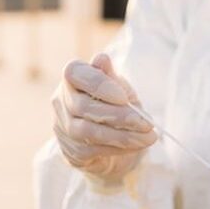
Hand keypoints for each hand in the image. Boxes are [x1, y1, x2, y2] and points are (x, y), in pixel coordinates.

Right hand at [51, 53, 156, 186]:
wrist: (114, 135)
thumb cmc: (116, 103)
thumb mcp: (120, 87)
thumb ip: (111, 77)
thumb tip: (101, 59)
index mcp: (73, 76)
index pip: (75, 73)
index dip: (98, 84)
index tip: (124, 97)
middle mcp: (61, 99)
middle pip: (82, 107)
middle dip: (118, 116)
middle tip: (146, 123)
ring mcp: (62, 126)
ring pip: (87, 132)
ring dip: (121, 136)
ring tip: (148, 138)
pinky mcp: (69, 149)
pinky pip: (91, 150)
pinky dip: (118, 148)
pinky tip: (137, 146)